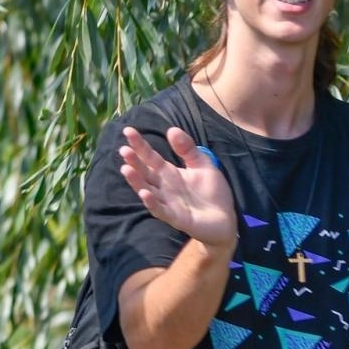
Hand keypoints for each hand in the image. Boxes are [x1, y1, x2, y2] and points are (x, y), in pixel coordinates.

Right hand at [119, 126, 236, 247]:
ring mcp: (167, 202)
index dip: (139, 145)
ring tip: (126, 168)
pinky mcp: (175, 217)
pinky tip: (145, 193)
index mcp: (168, 173)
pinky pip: (160, 210)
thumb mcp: (203, 165)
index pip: (150, 157)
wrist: (225, 219)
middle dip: (134, 161)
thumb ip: (188, 149)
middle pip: (145, 172)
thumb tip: (171, 129)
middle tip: (123, 149)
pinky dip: (152, 202)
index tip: (128, 130)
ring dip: (136, 181)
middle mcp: (163, 187)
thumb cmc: (212, 192)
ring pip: (147, 190)